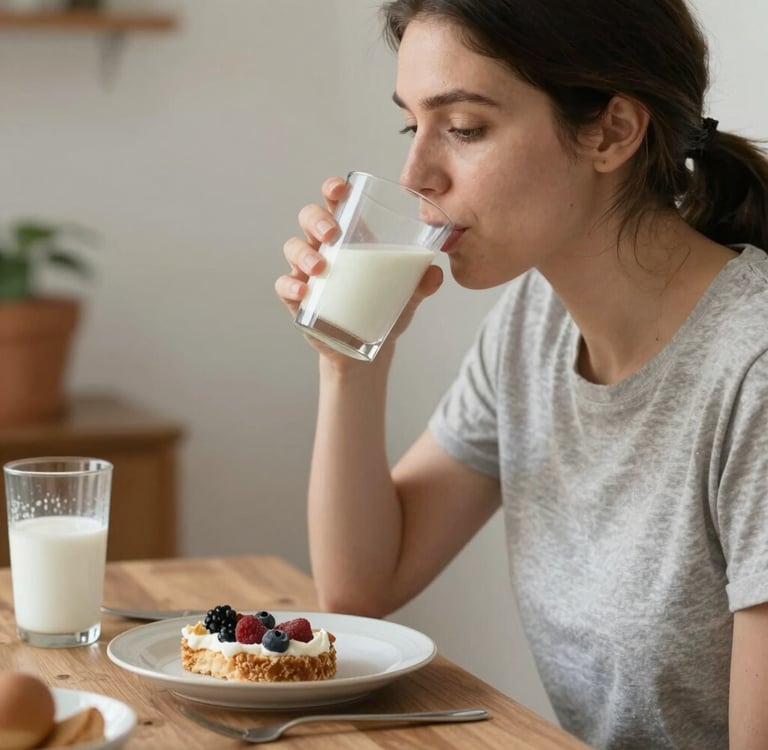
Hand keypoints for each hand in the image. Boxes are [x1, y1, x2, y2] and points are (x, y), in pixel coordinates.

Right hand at [275, 176, 443, 359]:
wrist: (362, 350)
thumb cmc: (380, 311)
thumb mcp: (405, 297)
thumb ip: (420, 284)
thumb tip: (435, 273)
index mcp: (350, 237)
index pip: (336, 203)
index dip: (332, 190)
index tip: (338, 189)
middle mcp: (325, 248)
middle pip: (309, 218)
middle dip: (316, 219)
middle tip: (332, 234)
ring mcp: (308, 272)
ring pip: (293, 247)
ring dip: (304, 253)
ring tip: (320, 269)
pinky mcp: (297, 299)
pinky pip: (284, 285)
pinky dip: (290, 286)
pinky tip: (303, 293)